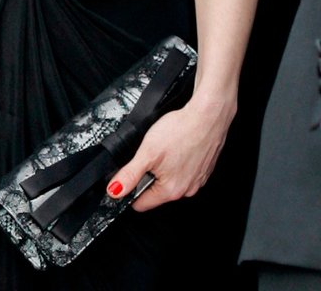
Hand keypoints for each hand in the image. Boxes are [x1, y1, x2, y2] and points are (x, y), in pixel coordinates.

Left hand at [107, 94, 233, 211]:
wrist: (207, 117)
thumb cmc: (180, 131)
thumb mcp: (147, 152)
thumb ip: (130, 174)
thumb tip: (115, 191)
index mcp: (170, 191)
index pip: (141, 204)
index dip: (129, 191)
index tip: (126, 177)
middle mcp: (186, 191)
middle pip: (155, 192)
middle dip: (147, 177)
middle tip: (148, 156)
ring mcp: (196, 181)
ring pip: (170, 182)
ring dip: (162, 169)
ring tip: (163, 149)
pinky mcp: (203, 170)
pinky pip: (183, 173)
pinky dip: (176, 163)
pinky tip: (175, 148)